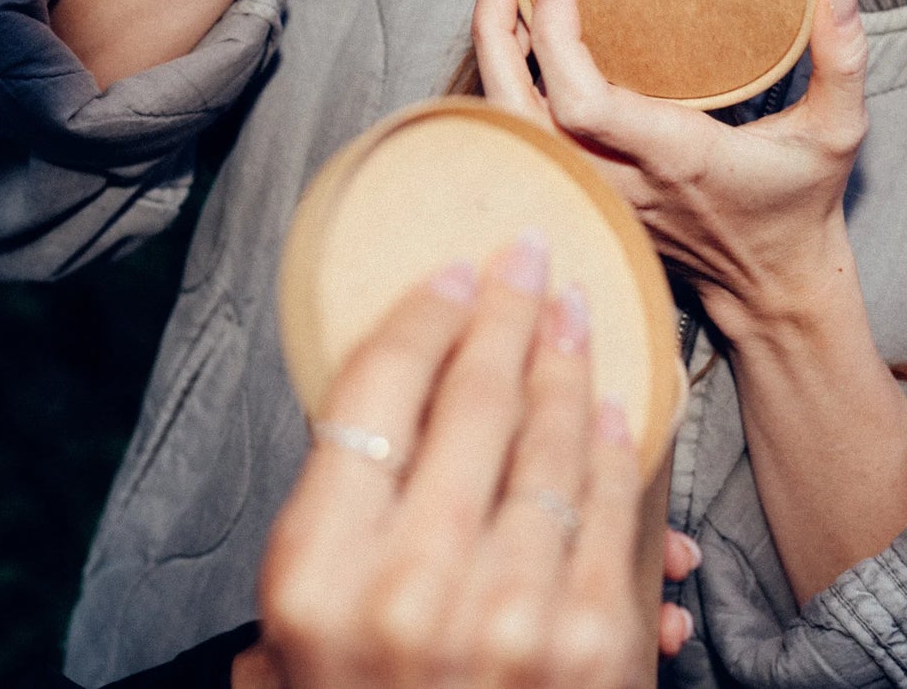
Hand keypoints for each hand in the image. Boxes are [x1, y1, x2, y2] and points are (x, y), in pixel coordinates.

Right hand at [233, 236, 655, 688]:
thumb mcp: (291, 653)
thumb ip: (326, 543)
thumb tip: (386, 407)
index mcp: (317, 585)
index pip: (376, 397)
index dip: (422, 316)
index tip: (453, 272)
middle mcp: (412, 592)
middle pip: (474, 401)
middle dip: (508, 311)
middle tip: (530, 256)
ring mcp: (516, 621)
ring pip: (557, 440)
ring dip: (570, 362)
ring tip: (575, 313)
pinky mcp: (598, 649)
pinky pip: (614, 508)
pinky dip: (616, 446)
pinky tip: (612, 407)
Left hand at [471, 0, 869, 339]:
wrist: (769, 288)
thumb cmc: (799, 205)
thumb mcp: (838, 134)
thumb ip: (844, 58)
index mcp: (675, 156)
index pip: (584, 102)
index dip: (555, 36)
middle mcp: (619, 178)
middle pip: (520, 112)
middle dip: (495, 32)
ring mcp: (595, 191)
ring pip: (511, 128)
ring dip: (493, 55)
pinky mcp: (586, 193)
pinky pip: (524, 139)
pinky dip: (506, 85)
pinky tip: (512, 38)